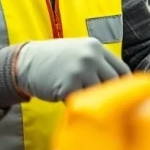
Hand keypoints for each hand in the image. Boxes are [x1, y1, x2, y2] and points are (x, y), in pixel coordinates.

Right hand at [12, 38, 130, 102]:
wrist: (26, 62)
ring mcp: (81, 70)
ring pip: (100, 94)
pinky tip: (67, 97)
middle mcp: (90, 56)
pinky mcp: (70, 85)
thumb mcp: (78, 52)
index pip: (122, 70)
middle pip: (114, 83)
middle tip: (102, 102)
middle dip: (110, 95)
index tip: (121, 96)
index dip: (123, 85)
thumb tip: (121, 83)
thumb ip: (97, 62)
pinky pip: (83, 101)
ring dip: (93, 100)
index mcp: (95, 46)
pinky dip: (78, 103)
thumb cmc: (54, 60)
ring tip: (80, 96)